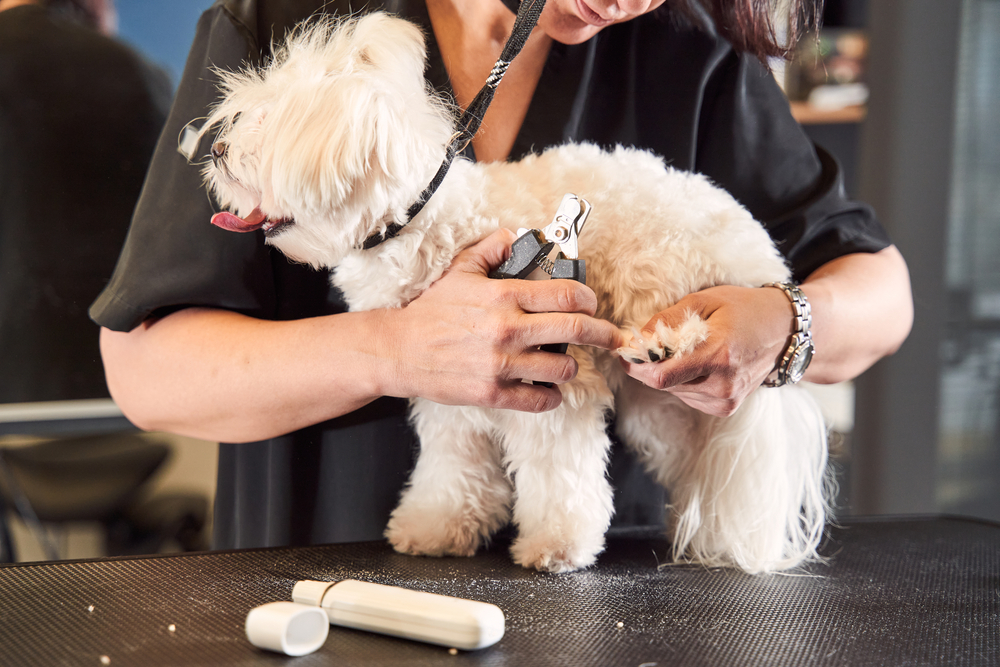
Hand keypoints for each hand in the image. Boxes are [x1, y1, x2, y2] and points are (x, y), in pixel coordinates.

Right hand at [375, 229, 624, 411]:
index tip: (592, 304)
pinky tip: (548, 389)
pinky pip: (540, 400)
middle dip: (603, 334)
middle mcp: (509, 330)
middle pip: (576, 331)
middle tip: (611, 337)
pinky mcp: (493, 393)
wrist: (399, 350)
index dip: (589, 299)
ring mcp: (502, 365)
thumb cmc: (431, 311)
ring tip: (565, 363)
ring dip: (571, 366)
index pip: (566, 295)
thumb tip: (516, 234)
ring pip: (562, 368)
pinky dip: (551, 396)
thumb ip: (491, 249)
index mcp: (504, 297)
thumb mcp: (460, 271)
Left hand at [620, 285, 793, 416]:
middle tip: (652, 344)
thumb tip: (637, 339)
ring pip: (674, 391)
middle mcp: (722, 384)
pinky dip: (684, 381)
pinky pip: (688, 396)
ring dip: (669, 373)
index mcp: (717, 355)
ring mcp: (726, 399)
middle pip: (663, 384)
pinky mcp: (726, 408)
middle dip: (651, 365)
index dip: (637, 367)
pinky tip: (700, 364)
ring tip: (688, 350)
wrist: (785, 331)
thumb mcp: (703, 301)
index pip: (661, 376)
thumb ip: (666, 320)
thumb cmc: (743, 308)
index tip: (627, 353)